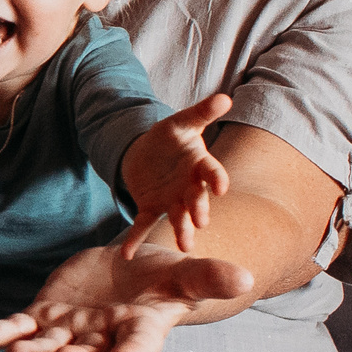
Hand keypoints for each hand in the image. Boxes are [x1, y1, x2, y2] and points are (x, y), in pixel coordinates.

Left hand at [0, 241, 256, 351]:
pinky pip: (14, 329)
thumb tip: (247, 278)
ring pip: (46, 347)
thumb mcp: (187, 272)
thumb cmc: (163, 278)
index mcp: (139, 332)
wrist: (129, 273)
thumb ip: (211, 277)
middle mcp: (101, 340)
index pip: (138, 345)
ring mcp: (68, 332)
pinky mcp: (41, 318)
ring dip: (30, 351)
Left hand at [119, 93, 231, 254]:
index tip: (222, 187)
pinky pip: (143, 225)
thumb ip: (201, 112)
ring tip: (185, 246)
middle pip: (196, 199)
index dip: (217, 179)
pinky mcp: (151, 207)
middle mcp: (190, 187)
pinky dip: (135, 239)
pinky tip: (126, 254)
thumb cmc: (171, 137)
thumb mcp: (182, 122)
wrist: (148, 152)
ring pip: (178, 217)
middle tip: (201, 221)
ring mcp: (171, 200)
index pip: (212, 173)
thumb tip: (225, 97)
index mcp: (200, 165)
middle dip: (199, 209)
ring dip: (182, 230)